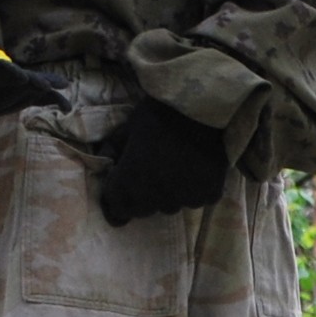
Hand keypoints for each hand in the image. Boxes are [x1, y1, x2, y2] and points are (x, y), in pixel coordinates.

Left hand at [94, 94, 233, 224]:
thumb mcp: (127, 129)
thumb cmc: (157, 115)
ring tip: (176, 169)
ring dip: (168, 194)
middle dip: (141, 197)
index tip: (121, 189)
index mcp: (130, 184)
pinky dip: (194, 189)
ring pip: (171, 205)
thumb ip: (113, 152)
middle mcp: (156, 199)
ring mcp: (185, 199)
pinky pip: (196, 200)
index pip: (117, 210)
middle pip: (144, 210)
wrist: (202, 106)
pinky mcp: (209, 195)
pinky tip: (196, 169)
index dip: (116, 201)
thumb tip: (106, 166)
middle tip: (150, 172)